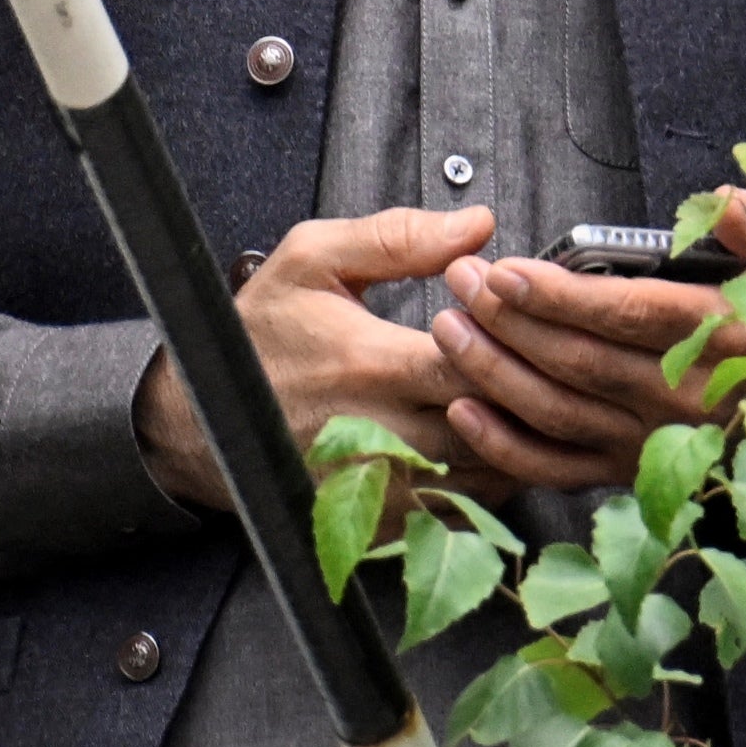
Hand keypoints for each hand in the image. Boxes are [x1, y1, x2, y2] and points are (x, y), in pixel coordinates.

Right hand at [135, 205, 500, 516]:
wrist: (202, 419)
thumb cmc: (260, 334)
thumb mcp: (312, 260)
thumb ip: (398, 237)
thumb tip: (477, 225)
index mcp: (373, 363)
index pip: (479, 362)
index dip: (517, 343)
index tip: (522, 321)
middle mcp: (384, 433)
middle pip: (496, 422)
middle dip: (528, 392)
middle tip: (543, 361)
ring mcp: (384, 484)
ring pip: (492, 474)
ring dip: (518, 437)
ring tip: (523, 397)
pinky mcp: (381, 521)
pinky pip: (465, 511)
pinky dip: (491, 479)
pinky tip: (492, 439)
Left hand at [423, 186, 745, 492]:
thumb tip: (722, 203)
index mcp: (722, 340)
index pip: (629, 316)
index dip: (563, 296)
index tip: (508, 269)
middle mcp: (682, 399)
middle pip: (581, 362)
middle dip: (512, 322)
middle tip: (461, 282)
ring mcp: (651, 443)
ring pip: (558, 412)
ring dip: (495, 372)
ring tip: (448, 327)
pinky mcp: (627, 471)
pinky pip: (556, 468)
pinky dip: (504, 446)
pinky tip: (462, 410)